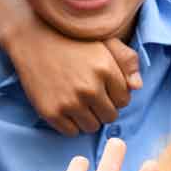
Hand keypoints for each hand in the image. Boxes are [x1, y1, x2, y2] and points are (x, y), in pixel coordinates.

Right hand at [10, 36, 141, 135]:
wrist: (33, 38)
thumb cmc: (72, 40)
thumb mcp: (104, 42)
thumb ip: (127, 61)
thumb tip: (137, 87)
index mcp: (106, 69)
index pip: (124, 100)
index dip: (114, 94)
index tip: (102, 86)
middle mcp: (90, 88)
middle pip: (110, 116)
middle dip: (103, 107)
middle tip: (89, 94)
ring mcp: (70, 102)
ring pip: (92, 127)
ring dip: (88, 117)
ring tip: (78, 101)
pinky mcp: (51, 112)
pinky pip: (72, 132)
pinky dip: (70, 124)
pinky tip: (65, 106)